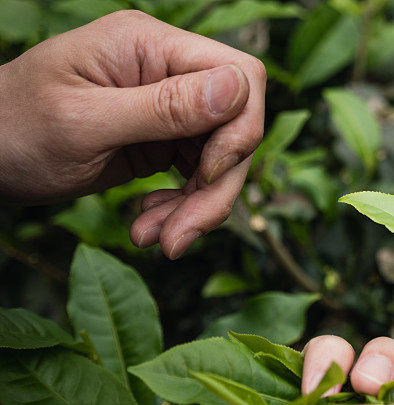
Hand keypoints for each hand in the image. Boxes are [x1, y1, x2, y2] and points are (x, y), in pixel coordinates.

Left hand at [0, 10, 265, 258]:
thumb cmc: (16, 129)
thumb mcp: (86, 121)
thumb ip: (164, 106)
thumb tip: (238, 88)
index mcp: (149, 46)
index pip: (239, 75)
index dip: (239, 129)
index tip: (208, 173)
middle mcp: (166, 71)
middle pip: (235, 127)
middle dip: (217, 187)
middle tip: (180, 235)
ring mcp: (166, 106)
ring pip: (221, 160)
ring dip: (197, 207)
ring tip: (155, 238)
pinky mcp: (162, 139)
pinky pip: (197, 177)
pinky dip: (181, 208)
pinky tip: (148, 224)